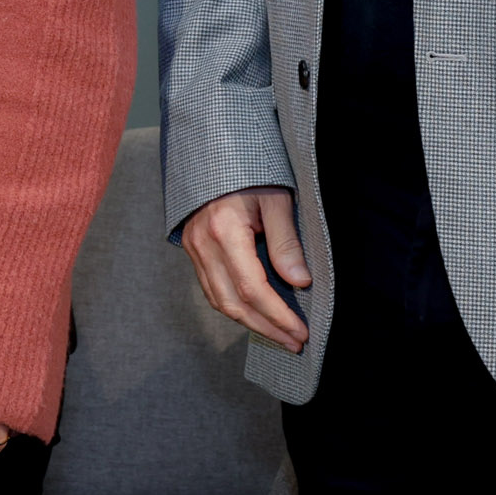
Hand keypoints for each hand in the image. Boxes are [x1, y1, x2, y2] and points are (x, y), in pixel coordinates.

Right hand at [177, 186, 313, 353]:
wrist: (214, 152)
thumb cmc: (250, 172)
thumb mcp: (276, 200)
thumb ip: (286, 242)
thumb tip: (300, 282)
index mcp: (223, 231)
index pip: (251, 288)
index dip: (277, 315)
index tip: (300, 331)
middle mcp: (203, 244)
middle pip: (232, 303)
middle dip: (266, 328)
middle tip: (294, 342)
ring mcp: (194, 248)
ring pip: (219, 300)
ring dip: (251, 323)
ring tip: (279, 334)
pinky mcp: (194, 249)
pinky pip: (212, 288)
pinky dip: (235, 306)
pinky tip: (256, 313)